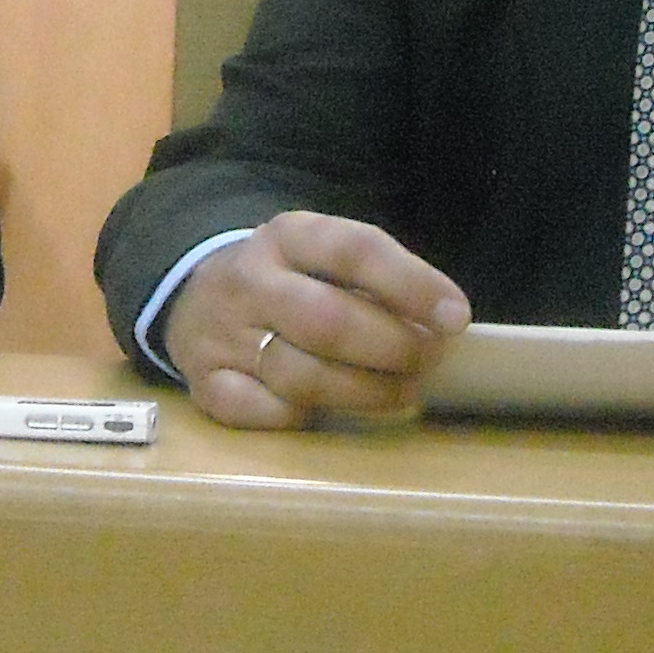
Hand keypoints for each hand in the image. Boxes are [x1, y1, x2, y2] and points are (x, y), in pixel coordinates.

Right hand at [163, 211, 470, 429]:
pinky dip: (300, 416)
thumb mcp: (323, 257)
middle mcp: (248, 279)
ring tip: (402, 392)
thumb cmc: (289, 281)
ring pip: (299, 374)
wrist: (197, 297)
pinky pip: (261, 411)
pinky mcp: (203, 383)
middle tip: (428, 362)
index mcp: (287, 235)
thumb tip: (442, 323)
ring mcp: (220, 333)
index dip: (411, 284)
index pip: (355, 250)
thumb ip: (374, 281)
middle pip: (326, 319)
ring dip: (363, 391)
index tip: (456, 317)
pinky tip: (327, 411)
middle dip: (390, 348)